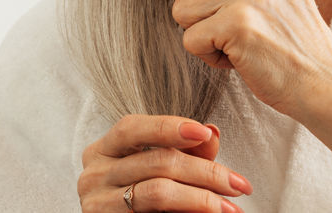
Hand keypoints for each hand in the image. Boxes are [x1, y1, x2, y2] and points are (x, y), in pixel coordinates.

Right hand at [77, 114, 251, 212]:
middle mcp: (93, 174)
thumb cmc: (144, 199)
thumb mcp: (163, 169)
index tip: (205, 133)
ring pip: (157, 192)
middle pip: (156, 161)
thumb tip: (213, 132)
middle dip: (205, 171)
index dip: (169, 127)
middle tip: (238, 183)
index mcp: (104, 150)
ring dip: (201, 198)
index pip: (133, 127)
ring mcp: (97, 204)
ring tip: (230, 207)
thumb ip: (188, 151)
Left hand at [125, 0, 331, 117]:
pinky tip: (239, 59)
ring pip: (181, 8)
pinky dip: (207, 56)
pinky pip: (190, 38)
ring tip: (238, 43)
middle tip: (233, 27)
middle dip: (194, 7)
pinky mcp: (239, 22)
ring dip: (200, 34)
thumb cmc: (290, 40)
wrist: (324, 80)